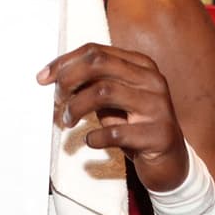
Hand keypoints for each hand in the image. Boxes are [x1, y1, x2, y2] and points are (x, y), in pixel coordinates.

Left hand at [37, 43, 187, 191]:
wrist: (170, 163)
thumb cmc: (135, 126)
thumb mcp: (114, 100)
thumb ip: (92, 84)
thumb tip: (54, 76)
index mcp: (141, 65)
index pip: (96, 51)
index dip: (65, 62)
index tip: (43, 78)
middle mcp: (151, 80)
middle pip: (98, 64)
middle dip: (68, 79)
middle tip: (56, 98)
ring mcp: (158, 106)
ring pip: (103, 91)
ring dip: (76, 107)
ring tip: (67, 121)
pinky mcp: (158, 135)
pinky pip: (116, 132)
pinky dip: (95, 136)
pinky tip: (91, 141)